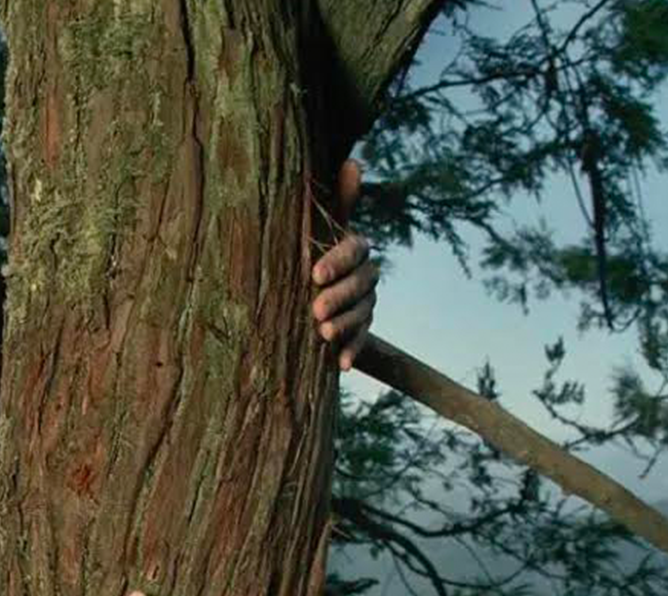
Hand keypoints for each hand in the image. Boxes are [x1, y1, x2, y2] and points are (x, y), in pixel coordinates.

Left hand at [311, 159, 378, 370]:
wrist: (301, 298)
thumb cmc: (307, 253)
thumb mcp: (315, 230)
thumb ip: (336, 203)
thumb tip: (354, 160)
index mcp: (355, 248)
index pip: (356, 250)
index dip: (338, 261)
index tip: (313, 273)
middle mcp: (366, 275)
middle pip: (362, 284)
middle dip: (340, 296)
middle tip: (314, 309)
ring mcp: (366, 303)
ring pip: (364, 312)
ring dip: (346, 323)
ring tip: (322, 333)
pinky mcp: (360, 331)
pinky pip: (362, 341)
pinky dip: (352, 351)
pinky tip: (340, 364)